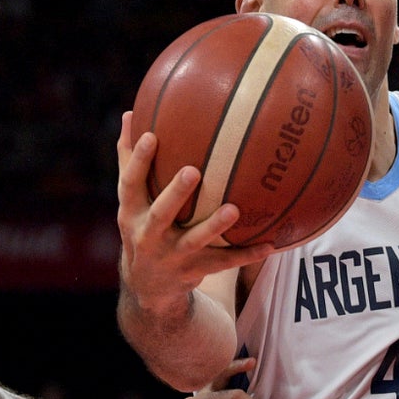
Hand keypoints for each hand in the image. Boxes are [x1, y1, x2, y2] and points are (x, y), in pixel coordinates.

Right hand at [116, 112, 272, 313]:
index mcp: (132, 212)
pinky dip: (246, 255)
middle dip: (176, 193)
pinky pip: (224, 263)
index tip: (151, 135)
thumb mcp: (130, 198)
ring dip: (214, 226)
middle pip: (162, 214)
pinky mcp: (195, 271)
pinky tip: (269, 244)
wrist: (148, 285)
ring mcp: (172, 256)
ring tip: (234, 209)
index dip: (138, 161)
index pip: (131, 184)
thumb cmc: (142, 224)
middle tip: (194, 171)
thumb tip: (131, 113)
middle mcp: (149, 235)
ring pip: (195, 241)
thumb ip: (129, 158)